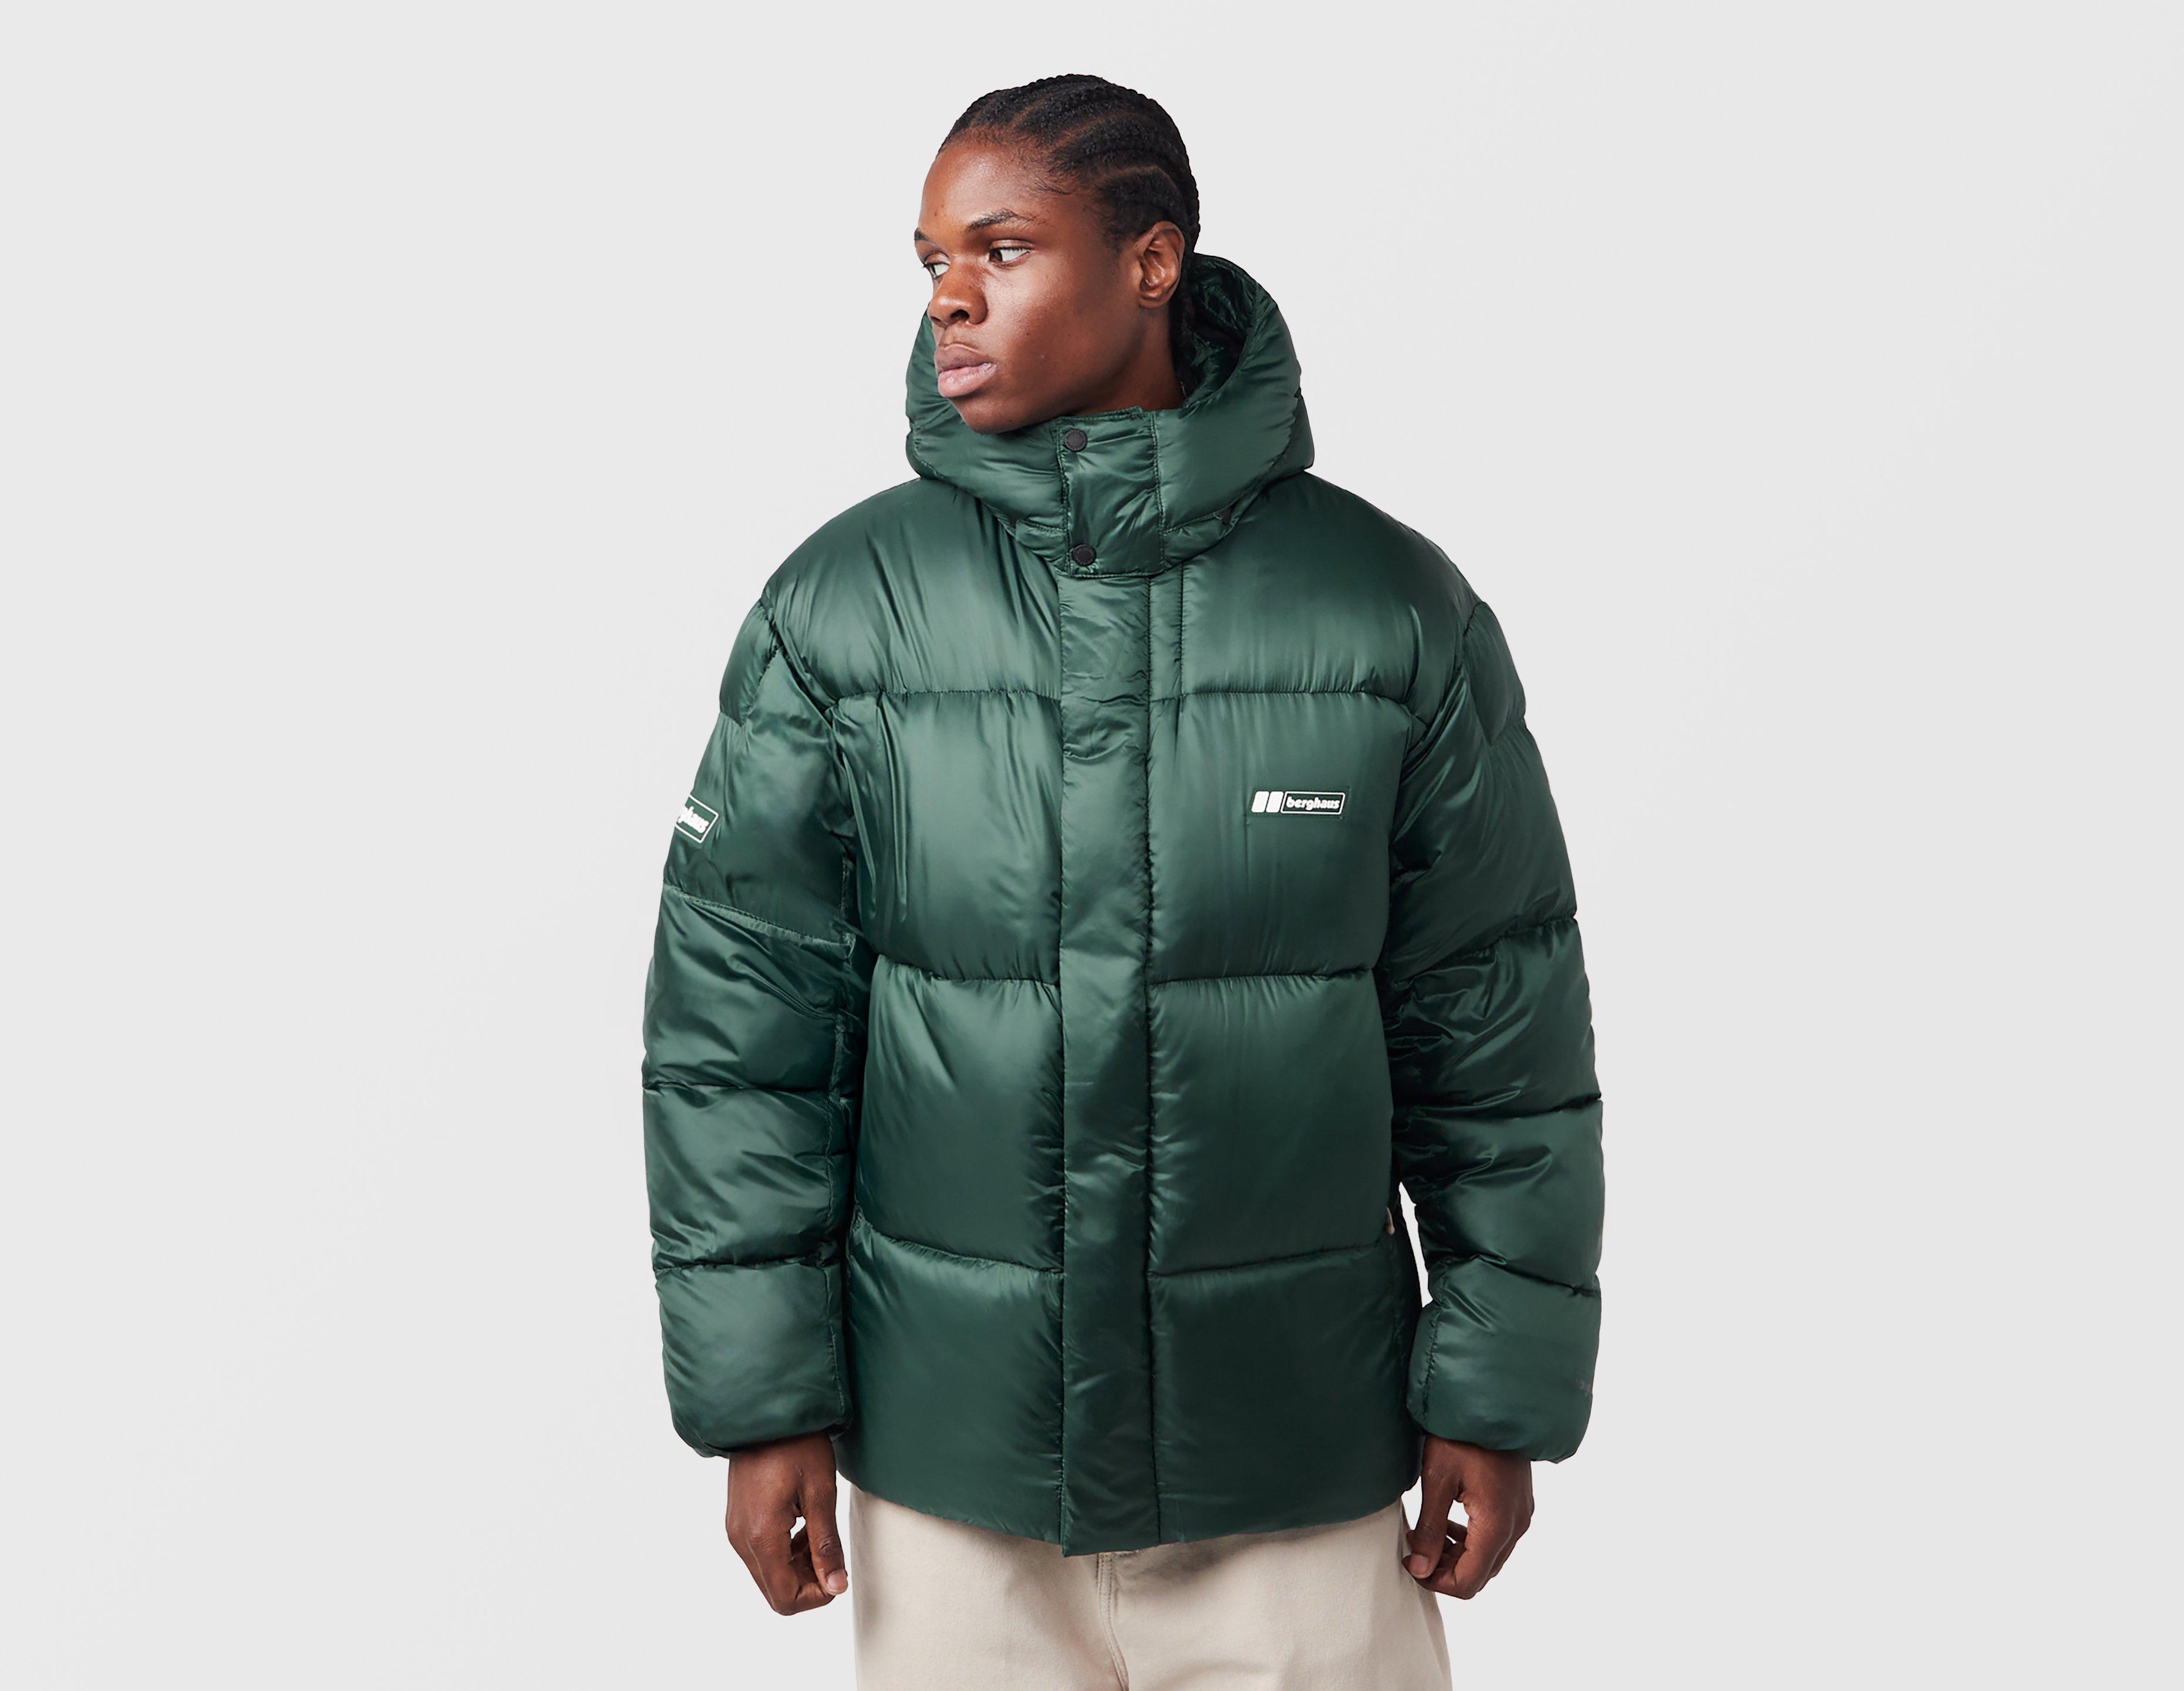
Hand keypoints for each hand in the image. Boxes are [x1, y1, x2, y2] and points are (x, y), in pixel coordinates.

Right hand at [723, 1431, 846, 1613]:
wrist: (764, 1410)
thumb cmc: (797, 1444)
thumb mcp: (820, 1493)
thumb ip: (826, 1545)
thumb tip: (837, 1586)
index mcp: (762, 1536)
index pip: (785, 1599)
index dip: (817, 1597)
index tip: (838, 1573)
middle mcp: (741, 1540)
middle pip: (774, 1591)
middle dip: (808, 1583)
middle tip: (831, 1553)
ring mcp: (735, 1530)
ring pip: (767, 1575)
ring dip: (797, 1567)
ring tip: (818, 1533)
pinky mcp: (736, 1521)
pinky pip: (760, 1554)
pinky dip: (784, 1552)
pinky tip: (802, 1525)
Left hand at [1404, 1435, 1532, 1599]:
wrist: (1493, 1401)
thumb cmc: (1462, 1434)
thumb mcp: (1438, 1481)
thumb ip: (1430, 1530)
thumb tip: (1420, 1568)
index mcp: (1497, 1525)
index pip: (1469, 1582)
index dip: (1436, 1582)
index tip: (1411, 1563)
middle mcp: (1516, 1526)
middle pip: (1481, 1574)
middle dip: (1445, 1570)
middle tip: (1415, 1548)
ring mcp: (1521, 1515)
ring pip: (1489, 1558)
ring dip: (1457, 1556)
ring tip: (1425, 1534)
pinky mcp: (1518, 1504)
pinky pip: (1497, 1538)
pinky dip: (1471, 1541)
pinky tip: (1447, 1522)